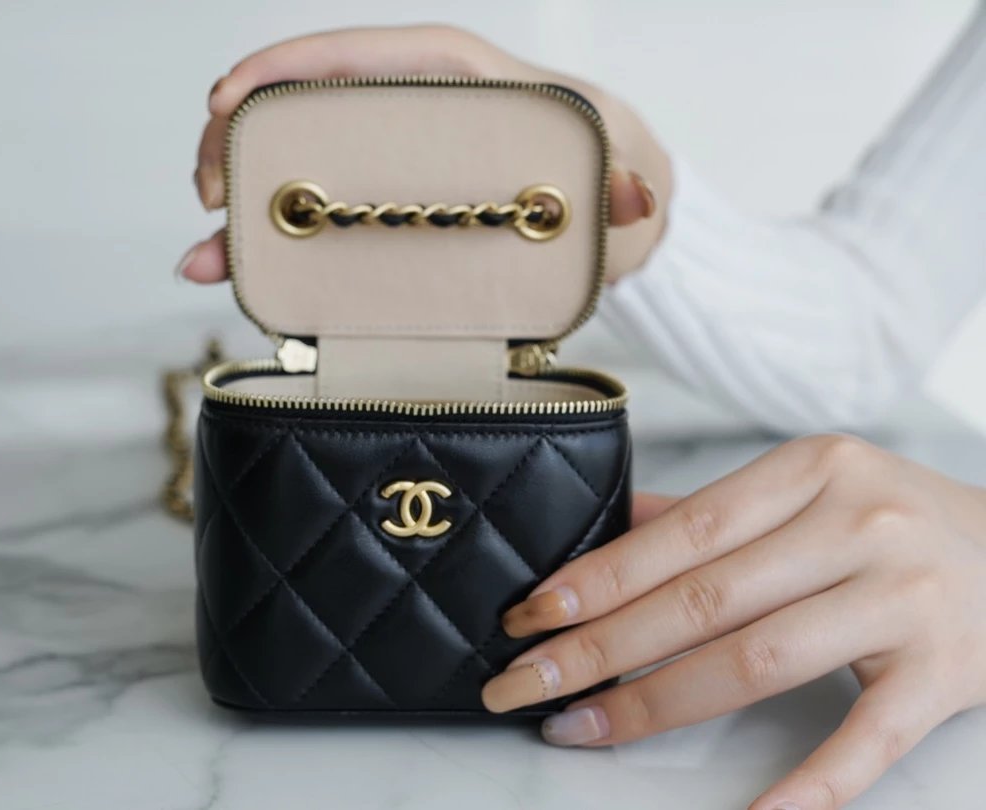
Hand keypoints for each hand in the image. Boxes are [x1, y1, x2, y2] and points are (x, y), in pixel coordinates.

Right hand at [177, 25, 671, 283]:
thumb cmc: (608, 174)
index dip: (294, 67)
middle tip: (207, 189)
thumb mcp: (624, 176)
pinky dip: (277, 243)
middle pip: (313, 106)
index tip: (231, 95)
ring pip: (305, 163)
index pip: (374, 57)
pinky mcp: (392, 206)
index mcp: (467, 86)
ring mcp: (398, 162)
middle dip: (245, 138)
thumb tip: (632, 200)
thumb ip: (629, 187)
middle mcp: (419, 115)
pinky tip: (235, 270)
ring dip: (248, 202)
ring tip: (207, 250)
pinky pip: (323, 212)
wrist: (612, 214)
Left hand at [481, 434, 985, 809]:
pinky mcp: (946, 672)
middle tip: (524, 681)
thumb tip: (610, 527)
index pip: (682, 534)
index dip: (598, 578)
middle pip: (704, 598)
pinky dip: (810, 784)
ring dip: (658, 703)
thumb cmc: (894, 521)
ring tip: (584, 728)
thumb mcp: (808, 489)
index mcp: (811, 471)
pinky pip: (868, 737)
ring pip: (759, 659)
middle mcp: (858, 525)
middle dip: (600, 646)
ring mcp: (904, 599)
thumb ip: (711, 510)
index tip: (530, 615)